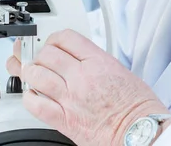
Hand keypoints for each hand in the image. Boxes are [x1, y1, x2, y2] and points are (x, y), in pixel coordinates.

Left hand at [7, 30, 170, 145]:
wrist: (142, 132)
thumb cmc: (137, 106)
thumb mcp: (119, 70)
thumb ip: (94, 60)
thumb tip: (75, 57)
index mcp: (98, 62)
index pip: (65, 38)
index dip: (53, 38)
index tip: (50, 42)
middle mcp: (82, 77)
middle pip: (47, 54)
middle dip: (38, 54)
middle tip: (35, 58)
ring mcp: (71, 98)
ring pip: (36, 75)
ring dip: (29, 73)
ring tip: (29, 73)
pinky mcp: (65, 120)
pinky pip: (36, 104)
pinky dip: (29, 97)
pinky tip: (31, 95)